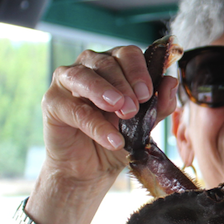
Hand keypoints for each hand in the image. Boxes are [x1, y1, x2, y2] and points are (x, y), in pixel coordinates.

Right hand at [41, 45, 177, 187]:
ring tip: (122, 110)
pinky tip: (112, 139)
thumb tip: (171, 81)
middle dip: (124, 84)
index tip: (147, 93)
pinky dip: (95, 125)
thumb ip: (159, 105)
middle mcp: (90, 66)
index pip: (127, 54)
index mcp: (116, 66)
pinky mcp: (52, 102)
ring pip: (84, 77)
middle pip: (107, 62)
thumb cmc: (118, 139)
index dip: (138, 70)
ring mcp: (67, 81)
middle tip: (134, 107)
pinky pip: (74, 109)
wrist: (92, 169)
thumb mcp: (145, 124)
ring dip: (105, 91)